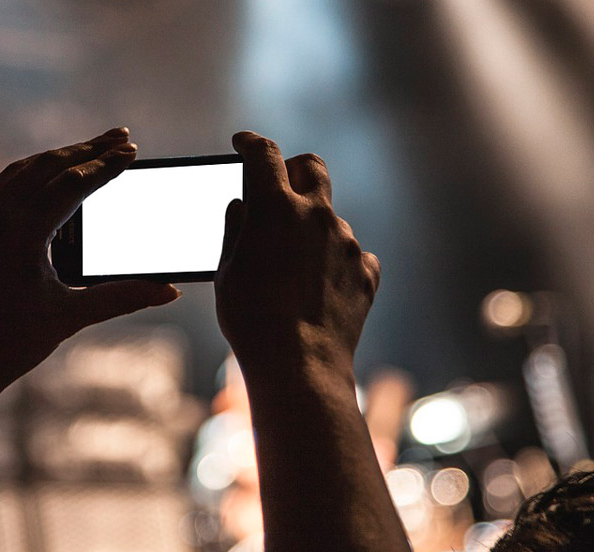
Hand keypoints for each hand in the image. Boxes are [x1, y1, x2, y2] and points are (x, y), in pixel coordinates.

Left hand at [0, 128, 179, 407]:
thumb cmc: (7, 345)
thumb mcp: (69, 318)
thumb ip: (121, 297)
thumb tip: (169, 290)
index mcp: (20, 234)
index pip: (71, 183)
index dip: (106, 165)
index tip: (132, 151)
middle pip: (47, 167)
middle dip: (86, 150)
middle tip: (120, 136)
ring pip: (20, 171)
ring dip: (57, 157)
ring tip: (89, 150)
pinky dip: (28, 173)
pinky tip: (44, 176)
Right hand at [214, 131, 379, 376]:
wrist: (300, 366)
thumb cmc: (251, 321)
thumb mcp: (227, 271)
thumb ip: (237, 230)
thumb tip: (244, 207)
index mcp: (274, 207)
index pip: (264, 153)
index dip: (251, 144)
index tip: (243, 144)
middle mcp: (317, 215)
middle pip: (311, 167)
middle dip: (294, 169)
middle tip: (279, 187)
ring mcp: (347, 242)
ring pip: (330, 218)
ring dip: (312, 229)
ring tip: (292, 269)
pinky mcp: (366, 271)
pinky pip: (352, 255)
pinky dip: (336, 263)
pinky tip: (319, 288)